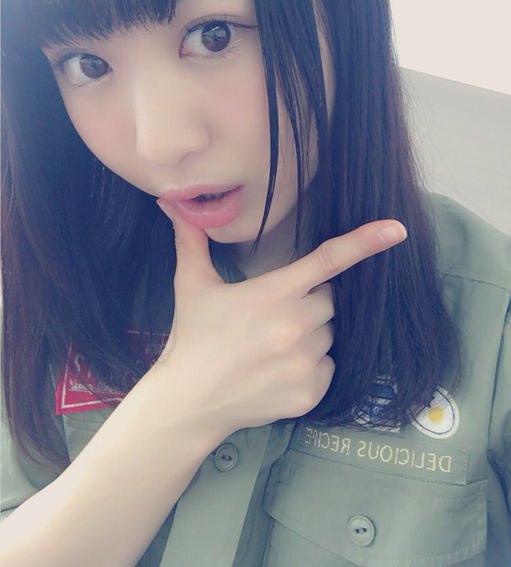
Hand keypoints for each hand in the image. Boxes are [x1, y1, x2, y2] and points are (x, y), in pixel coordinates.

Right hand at [154, 204, 406, 437]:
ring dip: (311, 333)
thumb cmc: (192, 337)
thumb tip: (170, 202)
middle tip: (274, 314)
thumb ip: (191, 240)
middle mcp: (295, 327)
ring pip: (329, 335)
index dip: (364, 242)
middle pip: (329, 301)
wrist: (190, 401)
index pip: (327, 261)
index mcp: (272, 294)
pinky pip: (328, 366)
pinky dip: (312, 365)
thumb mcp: (191, 285)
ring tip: (272, 345)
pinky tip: (278, 369)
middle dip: (310, 301)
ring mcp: (305, 363)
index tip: (396, 230)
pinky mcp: (311, 393)